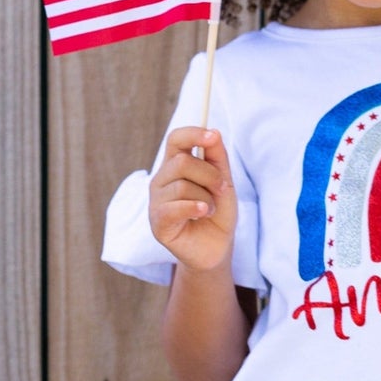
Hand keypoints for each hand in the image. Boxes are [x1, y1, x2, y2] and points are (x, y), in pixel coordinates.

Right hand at [149, 127, 237, 272]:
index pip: (175, 139)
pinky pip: (175, 207)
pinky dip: (195, 208)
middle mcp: (161, 180)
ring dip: (206, 199)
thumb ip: (218, 159)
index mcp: (175, 166)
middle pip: (182, 162)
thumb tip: (214, 132)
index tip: (212, 136)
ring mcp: (156, 201)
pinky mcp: (157, 222)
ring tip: (210, 210)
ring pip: (182, 186)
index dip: (192, 134)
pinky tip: (204, 214)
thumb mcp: (224, 184)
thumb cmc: (218, 215)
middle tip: (222, 190)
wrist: (216, 249)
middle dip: (210, 175)